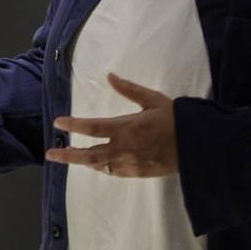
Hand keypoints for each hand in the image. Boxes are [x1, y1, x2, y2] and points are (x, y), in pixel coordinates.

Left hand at [44, 72, 177, 176]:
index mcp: (126, 128)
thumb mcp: (154, 99)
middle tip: (50, 154)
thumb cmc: (177, 120)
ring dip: (82, 162)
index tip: (58, 123)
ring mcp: (131, 164)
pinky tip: (96, 164)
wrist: (200, 147)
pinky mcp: (138, 173)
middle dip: (67, 155)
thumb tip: (110, 76)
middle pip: (89, 154)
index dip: (73, 125)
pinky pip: (114, 172)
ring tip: (69, 157)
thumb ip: (129, 89)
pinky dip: (102, 168)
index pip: (92, 128)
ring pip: (100, 166)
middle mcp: (124, 148)